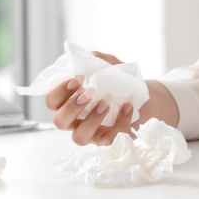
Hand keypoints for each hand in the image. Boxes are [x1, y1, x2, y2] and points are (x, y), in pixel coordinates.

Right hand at [44, 51, 179, 145]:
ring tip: (106, 103)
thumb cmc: (121, 81)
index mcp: (69, 101)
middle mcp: (76, 120)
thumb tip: (85, 59)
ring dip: (91, 120)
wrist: (146, 97)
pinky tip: (128, 106)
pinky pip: (110, 138)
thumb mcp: (109, 65)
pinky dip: (120, 121)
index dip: (58, 92)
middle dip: (70, 108)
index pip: (52, 101)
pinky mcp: (110, 140)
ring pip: (79, 137)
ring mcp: (92, 133)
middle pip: (59, 121)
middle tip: (88, 93)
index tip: (76, 79)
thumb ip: (95, 60)